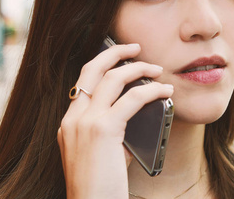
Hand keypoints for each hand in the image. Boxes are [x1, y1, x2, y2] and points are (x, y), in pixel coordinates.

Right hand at [57, 43, 173, 198]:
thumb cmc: (102, 185)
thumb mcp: (104, 151)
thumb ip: (115, 127)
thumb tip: (141, 107)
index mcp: (68, 123)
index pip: (84, 81)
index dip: (102, 64)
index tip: (120, 58)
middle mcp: (73, 118)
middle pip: (92, 69)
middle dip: (115, 52)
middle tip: (135, 47)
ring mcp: (85, 122)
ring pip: (113, 78)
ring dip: (138, 68)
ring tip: (156, 69)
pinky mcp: (103, 130)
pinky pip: (133, 99)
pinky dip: (152, 91)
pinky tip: (164, 90)